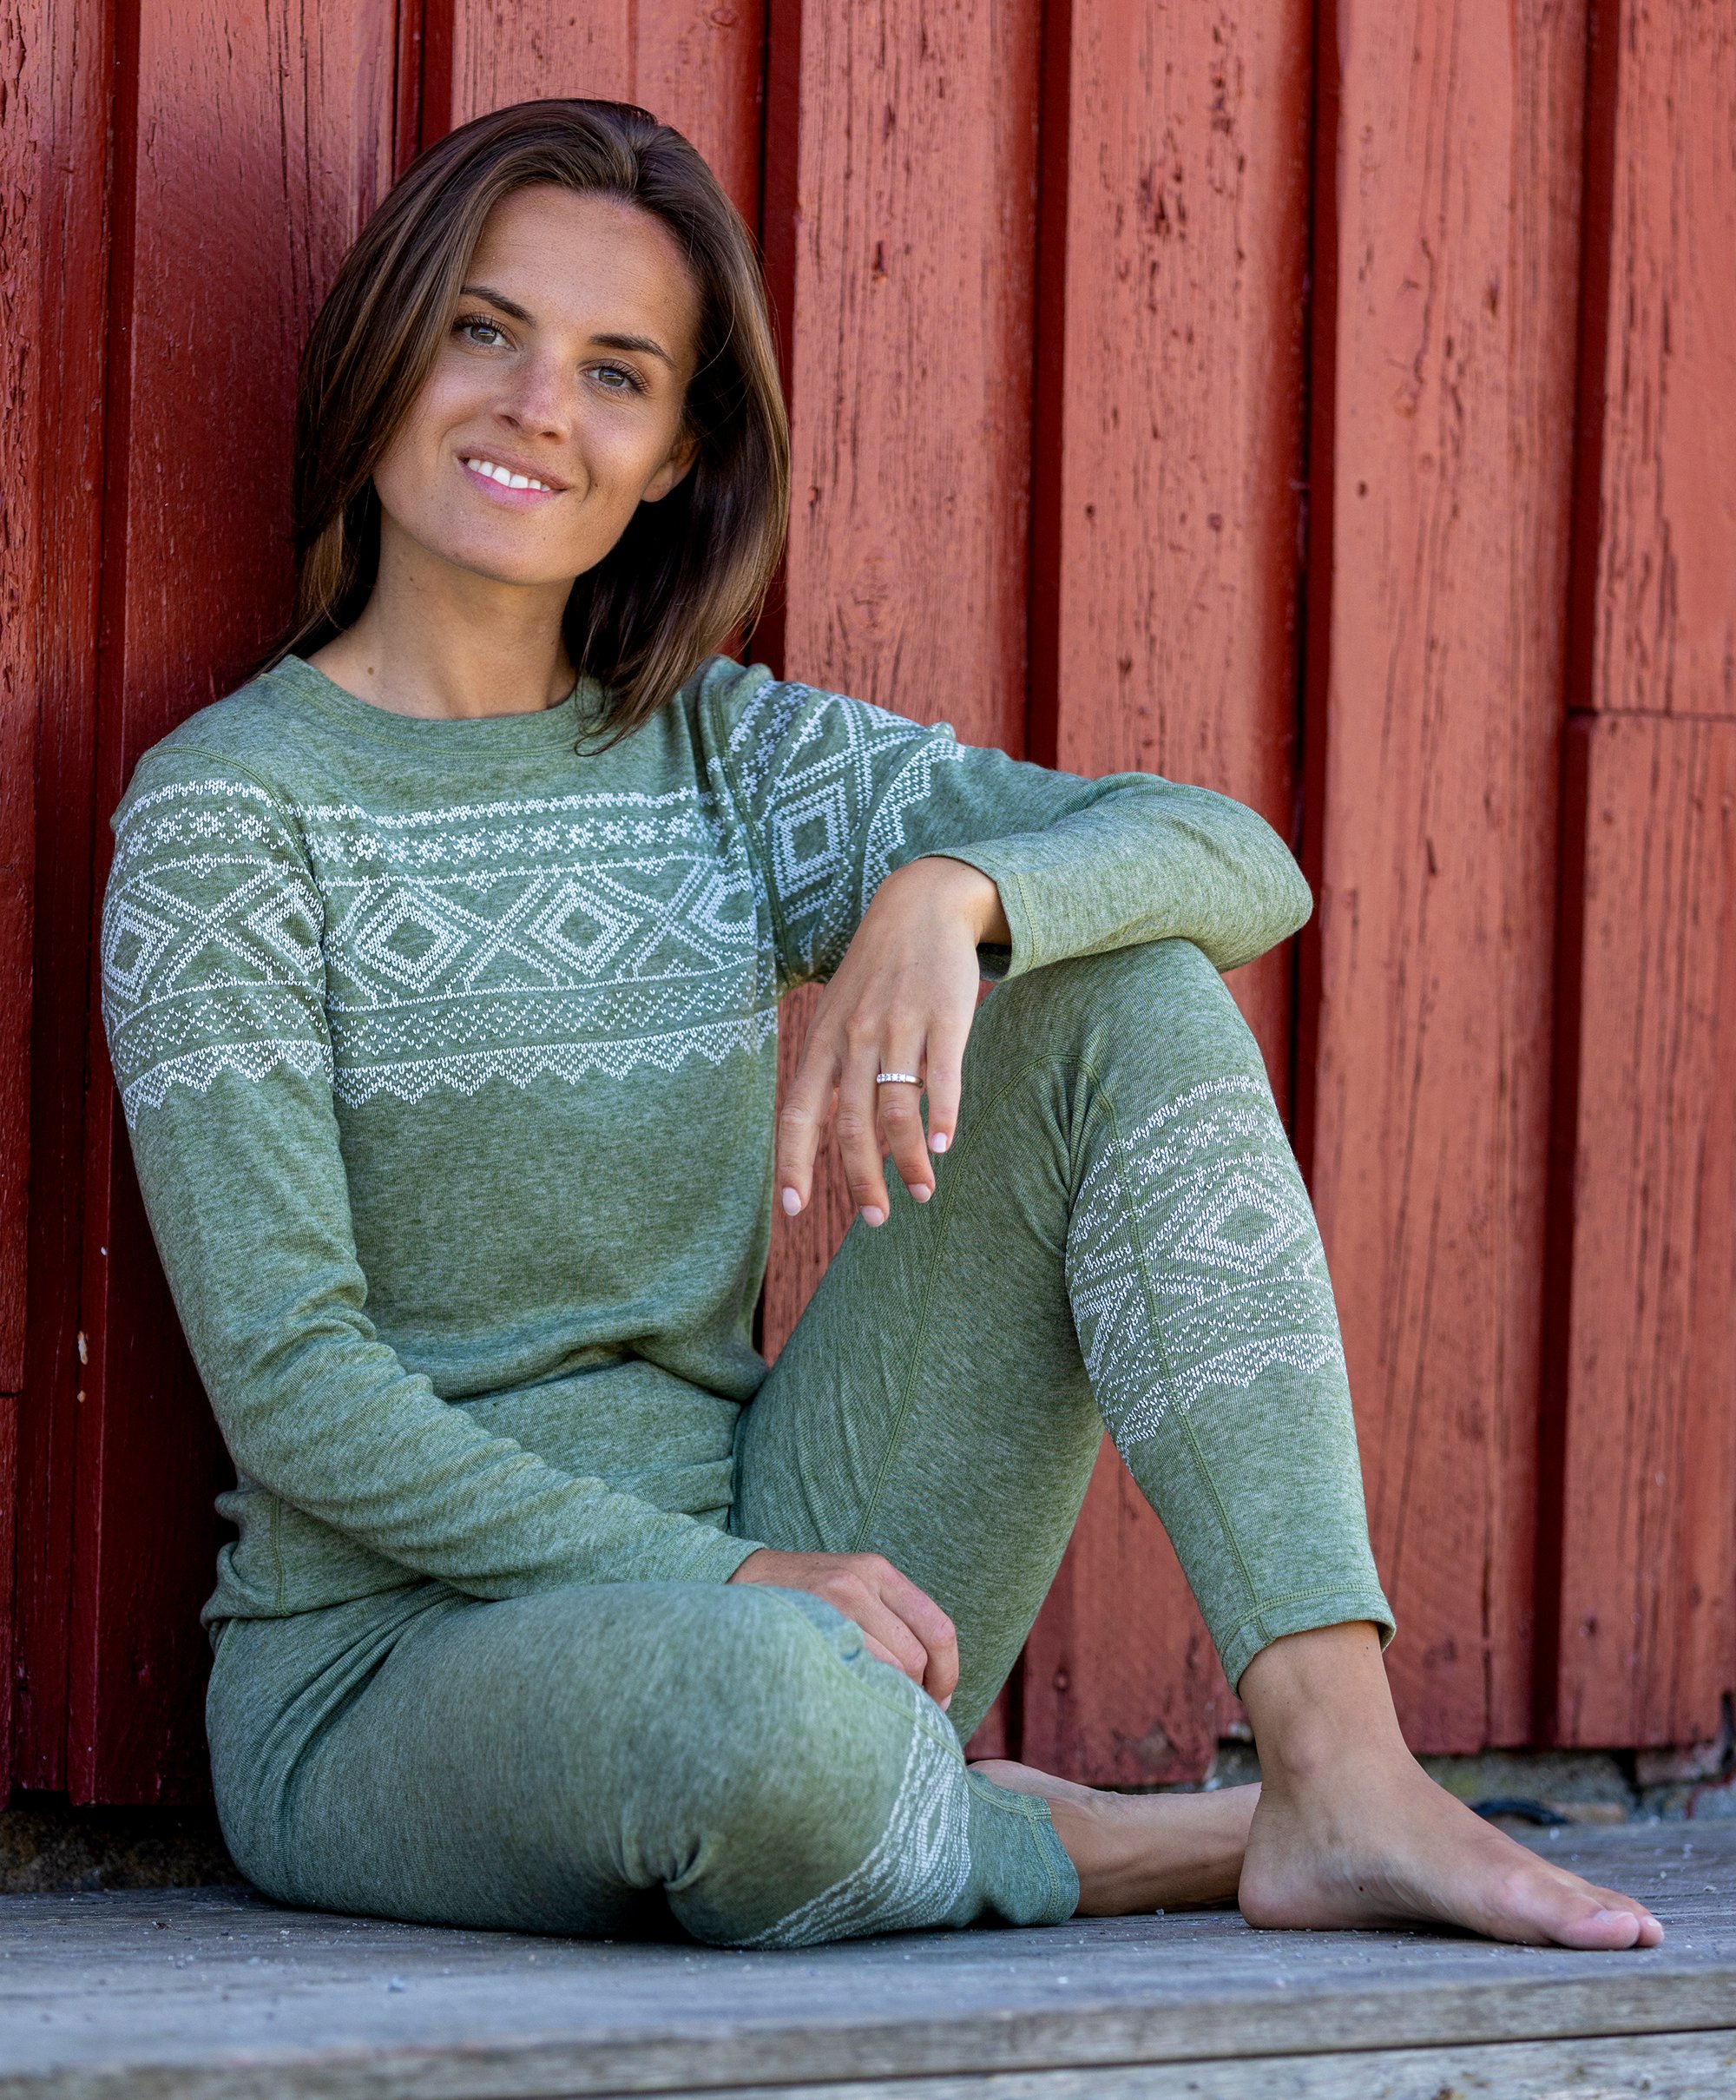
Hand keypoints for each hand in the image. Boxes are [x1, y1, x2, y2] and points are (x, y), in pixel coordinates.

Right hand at [729, 1547, 959, 1708]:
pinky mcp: (806, 1625)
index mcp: (879, 1571)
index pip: (938, 1627)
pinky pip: (851, 1674)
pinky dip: (860, 1697)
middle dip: (919, 1695)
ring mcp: (829, 1603)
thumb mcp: (851, 1587)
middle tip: (907, 1716)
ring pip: (885, 1670)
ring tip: (876, 1712)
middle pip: (915, 1656)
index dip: (948, 1673)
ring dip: (889, 1701)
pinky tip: (850, 1705)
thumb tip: (935, 1684)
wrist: (738, 1581)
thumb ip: (890, 1619)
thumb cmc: (805, 1598)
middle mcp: (858, 1580)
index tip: (940, 1699)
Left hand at [777, 856, 1008, 1223]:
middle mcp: (855, 1038)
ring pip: (897, 1111)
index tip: (794, 1209)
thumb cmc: (876, 974)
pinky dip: (942, 1117)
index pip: (796, 1113)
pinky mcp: (945, 1016)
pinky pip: (942, 1078)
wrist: (921, 906)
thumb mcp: (835, 1015)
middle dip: (860, 1180)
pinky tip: (945, 1145)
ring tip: (921, 1193)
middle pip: (851, 1125)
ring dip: (909, 1161)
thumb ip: (827, 1071)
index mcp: (822, 1043)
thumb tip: (818, 1134)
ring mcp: (900, 1026)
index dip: (793, 1161)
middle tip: (875, 1219)